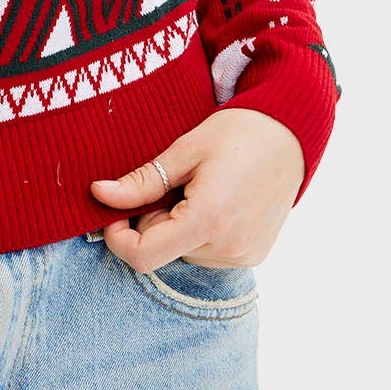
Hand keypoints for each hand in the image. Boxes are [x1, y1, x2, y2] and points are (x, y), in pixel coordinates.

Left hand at [87, 107, 307, 272]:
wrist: (292, 135)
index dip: (118, 238)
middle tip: (172, 183)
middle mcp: (228, 247)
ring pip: (182, 252)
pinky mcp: (253, 255)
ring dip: (176, 226)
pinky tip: (216, 201)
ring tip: (199, 189)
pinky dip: (198, 232)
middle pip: (162, 252)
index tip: (116, 211)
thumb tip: (99, 194)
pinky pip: (206, 252)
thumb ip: (141, 181)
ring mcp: (244, 255)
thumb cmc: (238, 133)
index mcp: (208, 219)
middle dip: (152, 221)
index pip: (144, 256)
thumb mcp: (184, 150)